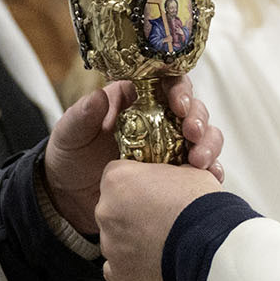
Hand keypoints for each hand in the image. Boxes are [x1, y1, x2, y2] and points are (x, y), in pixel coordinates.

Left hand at [43, 75, 223, 234]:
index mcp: (134, 99)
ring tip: (200, 160)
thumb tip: (98, 97)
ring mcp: (170, 145)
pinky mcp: (175, 172)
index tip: (179, 104)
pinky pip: (200, 168)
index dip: (179, 88)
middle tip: (192, 133)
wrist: (71, 198)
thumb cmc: (70, 157)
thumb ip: (82, 116)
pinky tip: (209, 179)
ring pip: (203, 135)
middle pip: (191, 107)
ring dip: (208, 144)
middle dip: (198, 118)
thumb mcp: (69, 134)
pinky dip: (210, 171)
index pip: (165, 82)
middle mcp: (158, 118)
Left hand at [96, 157, 222, 280]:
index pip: (117, 176)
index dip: (138, 184)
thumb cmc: (203, 208)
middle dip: (133, 214)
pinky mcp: (120, 274)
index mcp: (118, 180)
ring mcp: (110, 245)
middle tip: (161, 220)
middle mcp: (106, 211)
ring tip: (164, 244)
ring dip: (134, 241)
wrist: (212, 248)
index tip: (152, 192)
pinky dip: (134, 267)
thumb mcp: (190, 172)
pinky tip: (155, 264)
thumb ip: (169, 174)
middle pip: (114, 209)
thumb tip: (172, 181)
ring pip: (116, 240)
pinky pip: (119, 269)